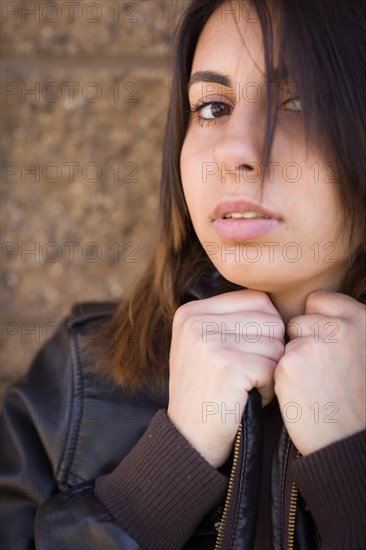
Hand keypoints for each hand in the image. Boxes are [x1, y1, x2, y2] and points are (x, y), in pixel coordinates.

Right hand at [167, 290, 283, 467]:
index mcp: (191, 311)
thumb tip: (274, 306)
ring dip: (270, 370)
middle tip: (248, 374)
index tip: (248, 353)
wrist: (188, 440)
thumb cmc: (206, 392)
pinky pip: (273, 368)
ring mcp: (210, 342)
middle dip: (271, 350)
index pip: (257, 300)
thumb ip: (230, 319)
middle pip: (270, 320)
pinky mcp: (227, 366)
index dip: (266, 329)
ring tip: (245, 386)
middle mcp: (196, 321)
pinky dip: (268, 388)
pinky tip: (247, 398)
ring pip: (276, 344)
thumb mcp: (203, 346)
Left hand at [274, 291, 365, 455]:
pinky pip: (275, 361)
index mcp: (360, 319)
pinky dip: (283, 376)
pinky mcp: (289, 364)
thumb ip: (344, 327)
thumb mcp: (363, 351)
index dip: (315, 322)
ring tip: (314, 384)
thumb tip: (314, 314)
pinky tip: (303, 393)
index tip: (324, 345)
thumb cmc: (358, 398)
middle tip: (322, 371)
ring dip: (291, 358)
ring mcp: (312, 343)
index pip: (318, 300)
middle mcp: (338, 326)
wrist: (350, 441)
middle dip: (302, 340)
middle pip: (298, 320)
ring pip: (283, 341)